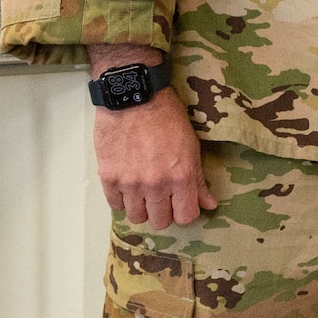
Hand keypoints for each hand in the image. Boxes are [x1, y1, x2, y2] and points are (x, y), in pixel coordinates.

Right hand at [93, 88, 214, 230]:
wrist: (134, 96)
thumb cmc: (167, 117)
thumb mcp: (192, 145)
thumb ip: (199, 180)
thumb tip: (209, 204)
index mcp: (181, 176)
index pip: (186, 217)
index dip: (185, 213)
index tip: (181, 204)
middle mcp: (155, 184)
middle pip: (160, 222)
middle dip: (163, 212)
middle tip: (162, 197)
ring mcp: (130, 183)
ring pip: (136, 217)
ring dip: (141, 207)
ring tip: (143, 190)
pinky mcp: (108, 177)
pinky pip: (115, 205)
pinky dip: (122, 199)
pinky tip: (128, 183)